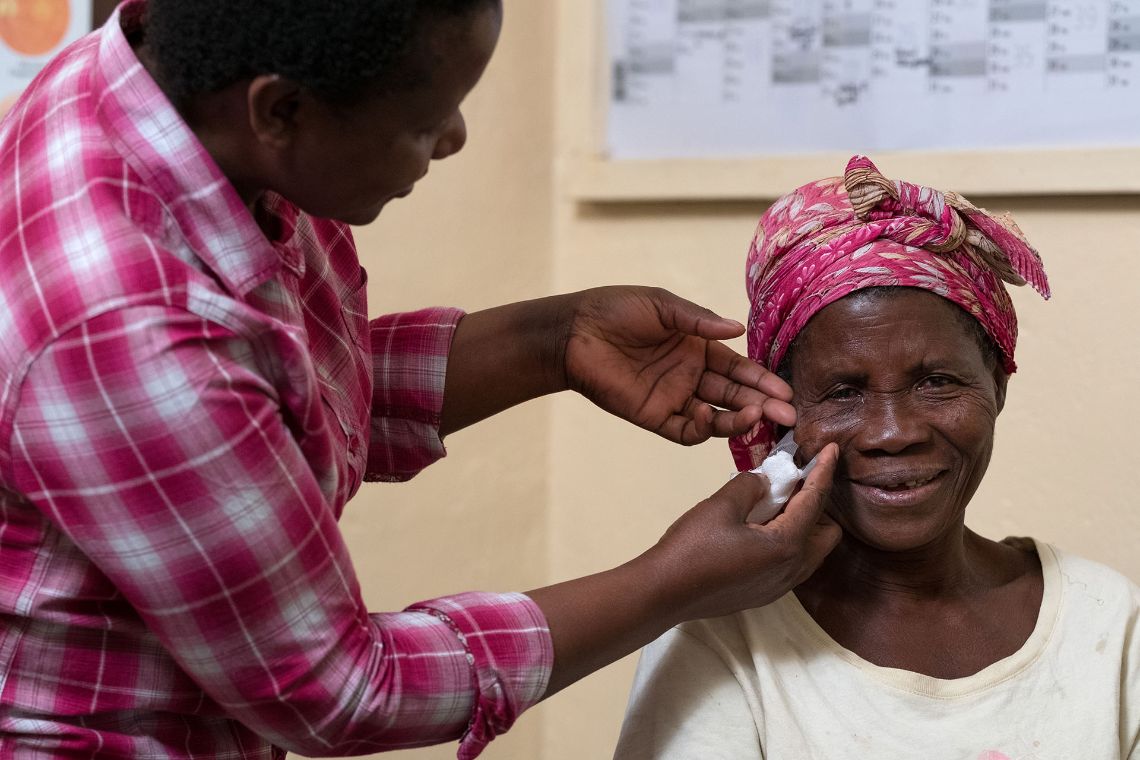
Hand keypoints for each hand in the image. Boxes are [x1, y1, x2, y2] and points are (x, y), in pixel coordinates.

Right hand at [526, 443, 840, 696]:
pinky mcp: (763, 594)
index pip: (816, 501)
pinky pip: (791, 564)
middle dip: (819, 504)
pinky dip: (788, 541)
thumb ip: (750, 485)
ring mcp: (779, 586)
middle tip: (796, 481)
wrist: (663, 593)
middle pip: (826, 532)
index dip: (824, 472)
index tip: (832, 450)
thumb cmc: (692, 547)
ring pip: (810, 551)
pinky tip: (760, 529)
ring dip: (804, 524)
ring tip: (777, 503)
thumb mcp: (721, 505)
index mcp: (787, 544)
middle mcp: (792, 569)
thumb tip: (765, 479)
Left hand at [562, 286, 793, 444]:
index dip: (762, 380)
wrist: (574, 332)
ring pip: (716, 415)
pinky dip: (703, 429)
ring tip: (758, 416)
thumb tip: (737, 330)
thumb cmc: (614, 310)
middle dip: (762, 404)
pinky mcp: (654, 416)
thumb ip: (699, 321)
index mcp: (698, 348)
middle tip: (787, 415)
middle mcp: (691, 375)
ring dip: (739, 418)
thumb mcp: (662, 306)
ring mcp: (674, 398)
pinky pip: (685, 429)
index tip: (785, 391)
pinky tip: (714, 418)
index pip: (739, 368)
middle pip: (735, 394)